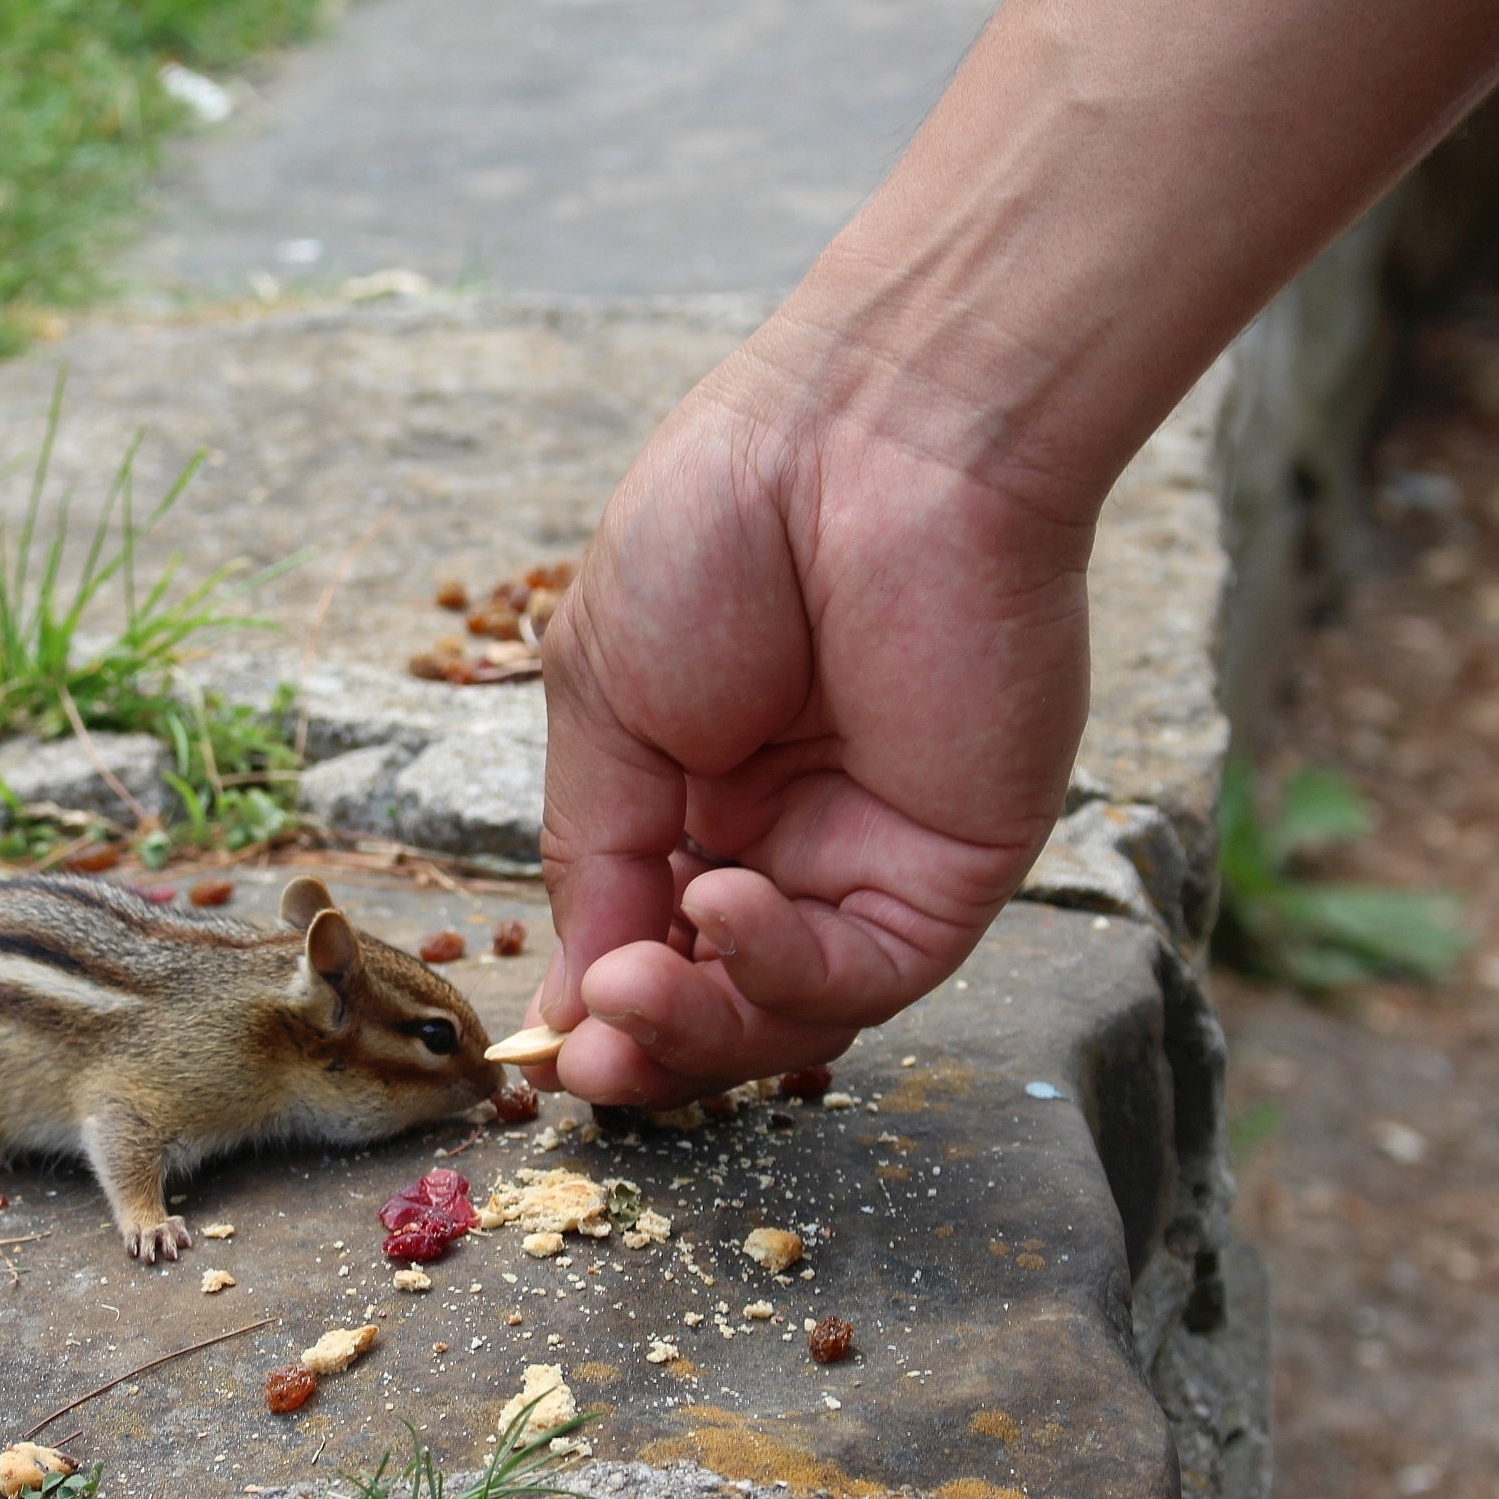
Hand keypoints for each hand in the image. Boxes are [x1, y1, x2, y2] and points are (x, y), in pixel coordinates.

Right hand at [527, 317, 1095, 1105]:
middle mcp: (787, 835)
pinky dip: (782, 965)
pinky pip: (865, 969)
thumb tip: (569, 996)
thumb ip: (591, 854)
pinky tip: (720, 907)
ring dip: (701, 1023)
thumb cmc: (721, 525)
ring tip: (632, 990)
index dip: (597, 999)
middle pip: (717, 998)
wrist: (868, 436)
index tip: (546, 1046)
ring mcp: (870, 855)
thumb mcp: (602, 697)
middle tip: (591, 1062)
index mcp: (694, 789)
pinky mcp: (952, 866)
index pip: (646, 938)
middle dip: (648, 1042)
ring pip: (788, 1006)